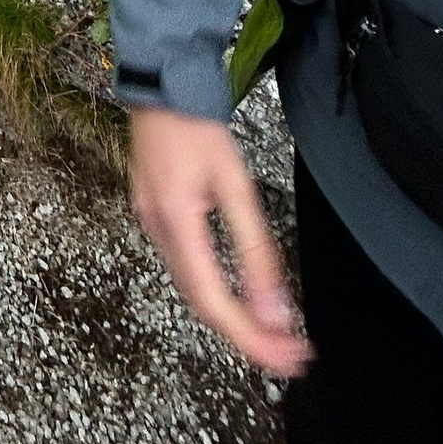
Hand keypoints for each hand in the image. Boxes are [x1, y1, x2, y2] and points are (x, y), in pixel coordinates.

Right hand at [129, 106, 313, 377]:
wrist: (161, 86)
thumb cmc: (199, 127)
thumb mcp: (237, 184)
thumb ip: (256, 249)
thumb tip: (275, 309)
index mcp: (177, 222)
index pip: (213, 302)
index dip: (250, 338)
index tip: (287, 357)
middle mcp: (157, 231)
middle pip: (201, 303)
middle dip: (247, 335)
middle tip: (291, 355)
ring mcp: (151, 225)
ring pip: (192, 289)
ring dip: (233, 317)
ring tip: (276, 334)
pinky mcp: (155, 217)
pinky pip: (186, 269)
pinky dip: (216, 292)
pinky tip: (241, 298)